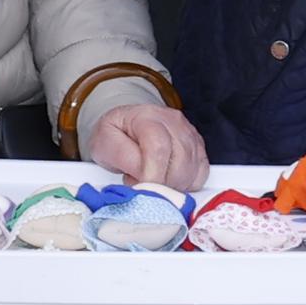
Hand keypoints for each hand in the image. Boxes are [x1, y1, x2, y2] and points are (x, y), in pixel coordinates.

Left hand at [82, 100, 208, 191]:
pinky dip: (186, 185)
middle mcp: (173, 122)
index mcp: (147, 117)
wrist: (127, 126)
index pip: (158, 147)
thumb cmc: (115, 134)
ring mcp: (189, 134)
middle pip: (180, 161)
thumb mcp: (104, 143)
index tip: (139, 187)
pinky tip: (168, 181)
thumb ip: (122, 158)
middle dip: (161, 184)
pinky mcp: (198, 148)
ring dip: (172, 186)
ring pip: (192, 170)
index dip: (152, 175)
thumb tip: (142, 178)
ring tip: (152, 180)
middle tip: (142, 184)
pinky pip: (201, 174)